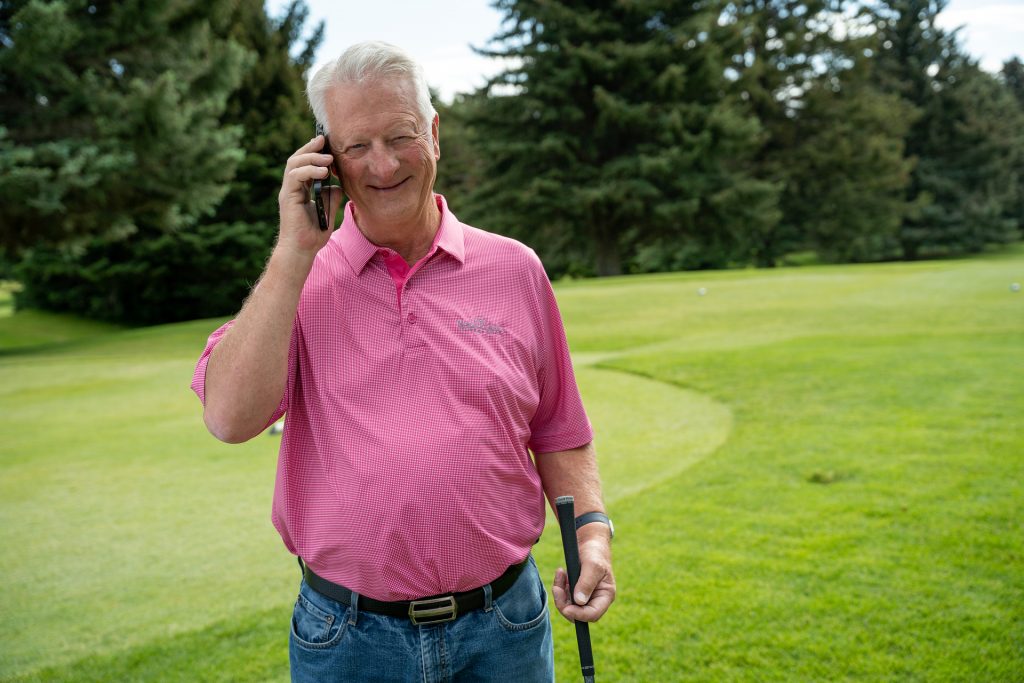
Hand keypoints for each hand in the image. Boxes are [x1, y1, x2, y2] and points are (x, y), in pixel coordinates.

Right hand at [277, 134, 343, 256]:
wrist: (302, 250)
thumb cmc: (313, 235)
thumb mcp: (328, 211)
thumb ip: (332, 196)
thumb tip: (339, 184)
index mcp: (299, 190)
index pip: (304, 164)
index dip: (313, 152)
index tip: (326, 143)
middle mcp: (291, 188)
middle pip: (297, 159)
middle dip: (310, 148)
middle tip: (324, 140)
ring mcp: (288, 192)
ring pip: (294, 164)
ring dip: (311, 157)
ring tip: (328, 158)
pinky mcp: (287, 197)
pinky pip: (295, 176)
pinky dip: (309, 170)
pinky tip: (323, 172)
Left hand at [552, 534, 614, 622]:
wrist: (590, 541)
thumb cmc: (595, 552)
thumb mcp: (592, 565)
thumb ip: (586, 583)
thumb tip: (579, 602)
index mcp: (605, 595)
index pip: (593, 614)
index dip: (579, 615)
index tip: (566, 608)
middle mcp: (596, 599)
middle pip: (578, 613)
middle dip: (565, 603)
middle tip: (556, 589)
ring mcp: (585, 596)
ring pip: (568, 606)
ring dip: (560, 593)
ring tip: (559, 573)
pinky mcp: (575, 590)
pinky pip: (564, 596)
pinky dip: (559, 586)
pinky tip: (560, 572)